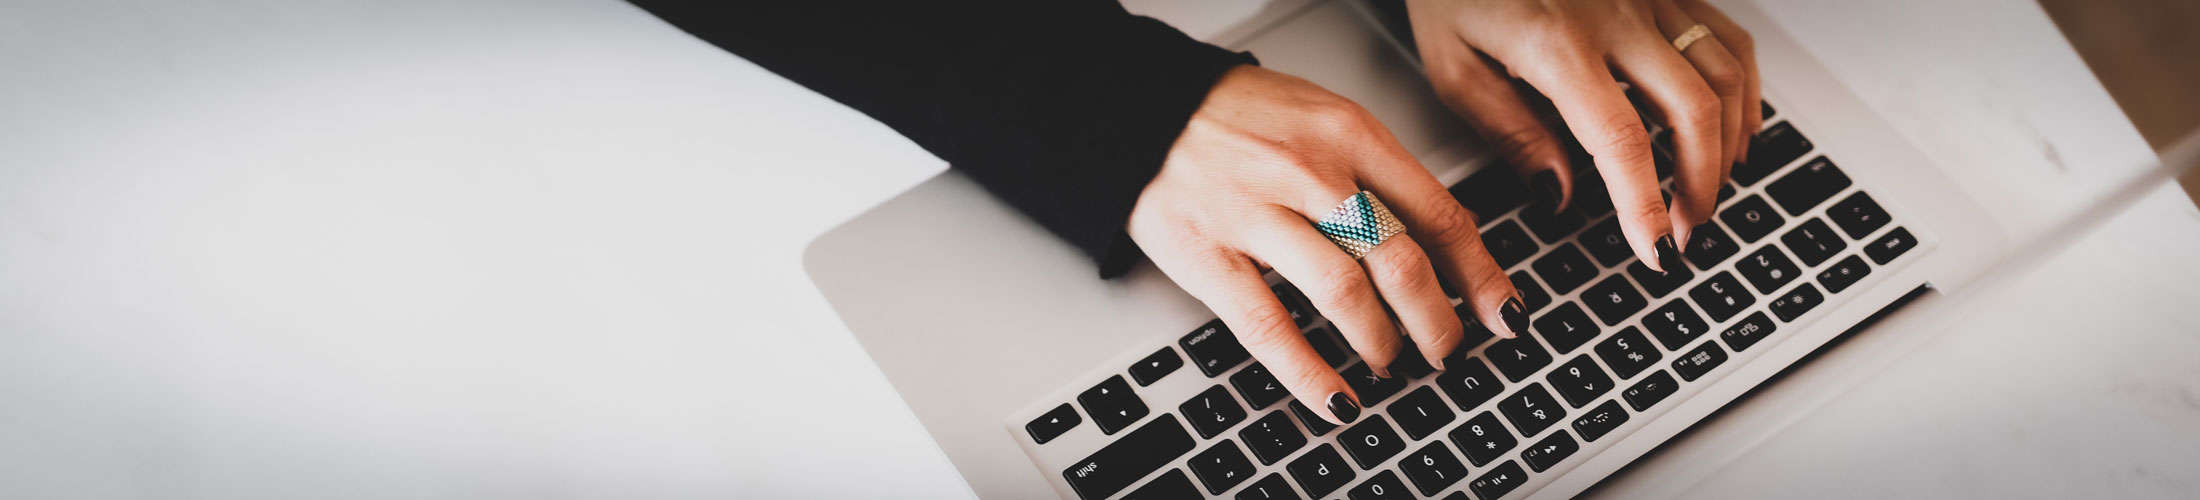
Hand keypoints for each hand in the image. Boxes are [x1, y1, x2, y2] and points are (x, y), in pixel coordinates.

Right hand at [1128, 66, 1526, 424]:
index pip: (1438, 213)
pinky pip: (1269, 326)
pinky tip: (1336, 396)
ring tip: (1389, 361)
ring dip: (1381, 343)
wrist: (1144, 109)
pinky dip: (1310, 372)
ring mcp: (1257, 215)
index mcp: (1349, 134)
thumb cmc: (1238, 118)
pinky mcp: (1209, 256)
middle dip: (1437, 320)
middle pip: (1400, 261)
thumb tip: (1442, 240)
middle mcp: (1309, 172)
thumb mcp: (1324, 119)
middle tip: (1446, 347)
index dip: (1479, 274)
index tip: (1500, 311)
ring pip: (1345, 295)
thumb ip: (1379, 173)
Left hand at [1404, 0, 1759, 266]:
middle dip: (1700, 185)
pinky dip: (1742, 90)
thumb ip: (1511, 132)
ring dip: (1726, 146)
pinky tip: (1731, 128)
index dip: (1645, 205)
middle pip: (1694, 110)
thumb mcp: (1454, 66)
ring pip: (1725, 75)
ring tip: (1702, 193)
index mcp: (1556, 43)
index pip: (1620, 140)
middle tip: (1682, 232)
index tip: (1655, 252)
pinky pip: (1727, 38)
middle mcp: (1616, 14)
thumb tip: (1559, 195)